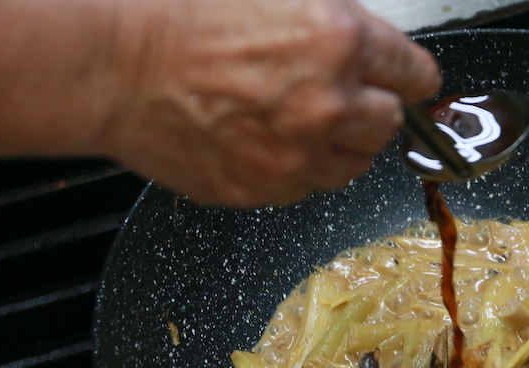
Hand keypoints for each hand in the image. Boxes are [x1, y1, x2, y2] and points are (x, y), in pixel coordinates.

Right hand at [98, 0, 440, 206]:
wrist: (113, 64)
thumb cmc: (178, 14)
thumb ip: (335, 18)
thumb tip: (366, 42)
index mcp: (339, 40)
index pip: (415, 75)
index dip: (409, 76)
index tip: (407, 81)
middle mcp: (328, 105)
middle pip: (389, 124)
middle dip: (370, 107)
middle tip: (337, 93)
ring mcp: (297, 156)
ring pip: (352, 165)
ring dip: (337, 143)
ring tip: (296, 117)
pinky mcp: (265, 190)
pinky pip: (305, 187)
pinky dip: (297, 167)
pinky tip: (264, 137)